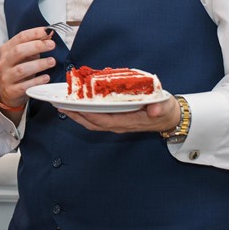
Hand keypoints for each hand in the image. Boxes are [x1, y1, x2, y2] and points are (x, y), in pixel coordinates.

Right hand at [0, 27, 56, 107]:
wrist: (8, 93)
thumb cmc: (18, 71)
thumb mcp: (25, 56)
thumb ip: (35, 45)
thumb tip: (49, 34)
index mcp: (7, 50)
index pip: (20, 37)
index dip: (34, 33)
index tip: (47, 31)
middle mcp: (4, 62)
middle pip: (18, 51)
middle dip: (37, 46)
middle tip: (51, 45)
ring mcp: (6, 77)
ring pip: (21, 69)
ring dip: (39, 64)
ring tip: (52, 61)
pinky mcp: (11, 91)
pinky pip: (25, 86)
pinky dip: (37, 81)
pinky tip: (46, 77)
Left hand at [58, 95, 181, 134]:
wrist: (168, 117)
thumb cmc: (164, 110)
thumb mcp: (164, 107)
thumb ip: (159, 108)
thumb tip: (155, 110)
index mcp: (127, 121)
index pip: (103, 120)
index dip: (87, 114)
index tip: (75, 106)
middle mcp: (118, 124)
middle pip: (92, 123)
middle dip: (75, 115)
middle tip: (60, 105)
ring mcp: (116, 123)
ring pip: (92, 122)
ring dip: (77, 115)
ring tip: (63, 105)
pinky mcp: (115, 119)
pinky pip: (96, 118)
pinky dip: (85, 113)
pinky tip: (78, 104)